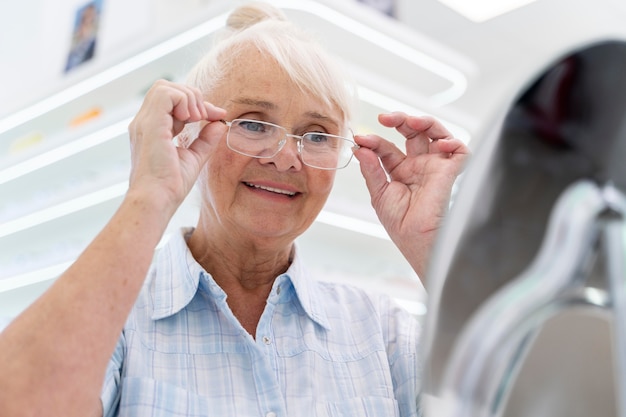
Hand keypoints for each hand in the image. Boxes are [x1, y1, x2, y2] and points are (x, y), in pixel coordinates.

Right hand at [127, 79, 226, 214]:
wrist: (158, 199)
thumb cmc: (171, 185)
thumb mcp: (194, 157)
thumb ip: (206, 139)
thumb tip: (220, 122)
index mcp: (153, 129)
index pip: (174, 102)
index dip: (198, 104)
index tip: (218, 115)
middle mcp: (146, 122)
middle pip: (168, 88)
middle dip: (193, 96)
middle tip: (205, 117)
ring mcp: (145, 122)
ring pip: (165, 87)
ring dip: (188, 97)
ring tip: (197, 118)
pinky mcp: (150, 123)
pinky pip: (165, 93)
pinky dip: (183, 100)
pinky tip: (192, 118)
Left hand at [354, 112, 468, 278]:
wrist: (417, 240)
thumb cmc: (400, 224)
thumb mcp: (379, 194)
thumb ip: (371, 169)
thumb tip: (360, 148)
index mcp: (400, 171)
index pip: (387, 147)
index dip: (374, 140)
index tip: (360, 139)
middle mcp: (419, 166)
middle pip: (413, 133)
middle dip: (400, 120)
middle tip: (385, 118)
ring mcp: (435, 167)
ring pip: (435, 133)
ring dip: (423, 122)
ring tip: (410, 121)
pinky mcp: (451, 172)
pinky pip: (460, 150)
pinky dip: (452, 141)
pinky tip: (439, 143)